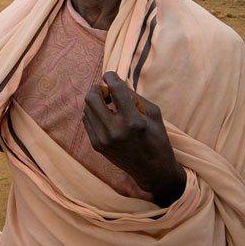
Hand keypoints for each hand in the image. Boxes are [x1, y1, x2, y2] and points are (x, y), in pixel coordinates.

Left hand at [82, 72, 185, 206]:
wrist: (152, 170)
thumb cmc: (157, 139)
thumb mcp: (153, 114)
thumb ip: (134, 96)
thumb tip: (116, 83)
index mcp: (133, 121)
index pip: (115, 89)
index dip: (110, 77)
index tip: (110, 75)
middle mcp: (114, 130)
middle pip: (92, 98)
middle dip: (98, 89)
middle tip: (107, 91)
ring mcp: (103, 139)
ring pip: (87, 109)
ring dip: (96, 102)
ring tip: (109, 105)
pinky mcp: (97, 145)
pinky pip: (87, 121)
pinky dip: (94, 113)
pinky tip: (105, 116)